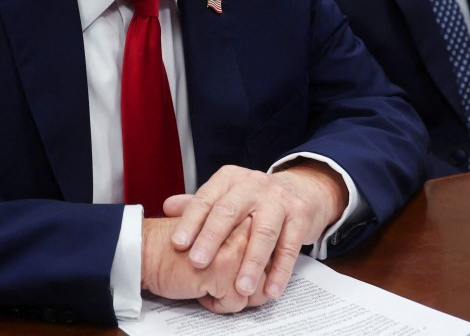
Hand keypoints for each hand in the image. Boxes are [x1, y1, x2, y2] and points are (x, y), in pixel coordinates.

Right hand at [141, 216, 269, 313]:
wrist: (145, 248)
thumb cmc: (174, 245)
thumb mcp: (212, 234)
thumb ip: (239, 244)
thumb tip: (261, 266)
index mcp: (243, 215)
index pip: (270, 250)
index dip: (257, 271)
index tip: (245, 279)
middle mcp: (244, 226)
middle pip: (266, 271)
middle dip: (250, 290)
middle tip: (231, 290)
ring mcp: (235, 247)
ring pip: (254, 290)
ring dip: (233, 298)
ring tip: (211, 288)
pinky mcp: (223, 268)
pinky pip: (235, 302)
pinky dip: (216, 306)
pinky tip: (200, 292)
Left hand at [164, 162, 347, 301]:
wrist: (301, 188)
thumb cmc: (254, 199)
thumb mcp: (226, 195)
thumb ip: (198, 204)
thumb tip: (168, 207)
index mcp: (230, 179)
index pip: (206, 199)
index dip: (190, 222)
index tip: (177, 244)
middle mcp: (253, 185)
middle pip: (230, 212)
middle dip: (213, 238)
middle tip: (198, 263)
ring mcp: (278, 200)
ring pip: (263, 232)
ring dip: (252, 262)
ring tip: (241, 288)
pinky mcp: (300, 216)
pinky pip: (289, 246)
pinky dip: (280, 270)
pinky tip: (270, 290)